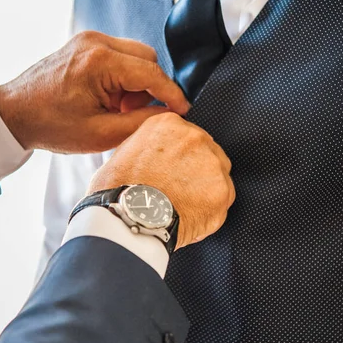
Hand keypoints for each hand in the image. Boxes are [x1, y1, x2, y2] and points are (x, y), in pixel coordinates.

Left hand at [0, 31, 189, 152]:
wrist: (14, 113)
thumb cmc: (50, 125)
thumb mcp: (100, 133)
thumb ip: (141, 122)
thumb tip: (168, 115)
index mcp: (99, 62)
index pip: (152, 73)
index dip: (172, 94)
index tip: (184, 110)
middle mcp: (95, 42)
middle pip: (147, 57)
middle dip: (151, 87)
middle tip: (136, 113)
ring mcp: (88, 39)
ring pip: (135, 55)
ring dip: (137, 82)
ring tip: (118, 108)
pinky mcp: (84, 44)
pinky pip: (119, 55)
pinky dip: (123, 76)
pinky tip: (109, 98)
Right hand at [87, 113, 234, 248]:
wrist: (129, 218)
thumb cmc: (120, 190)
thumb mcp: (125, 151)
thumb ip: (151, 146)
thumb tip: (159, 156)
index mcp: (169, 124)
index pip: (187, 136)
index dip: (182, 157)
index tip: (174, 170)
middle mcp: (195, 138)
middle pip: (208, 152)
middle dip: (197, 171)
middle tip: (179, 190)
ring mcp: (212, 164)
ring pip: (218, 175)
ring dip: (205, 189)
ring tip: (182, 206)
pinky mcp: (222, 191)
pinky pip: (223, 200)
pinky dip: (210, 210)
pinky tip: (190, 217)